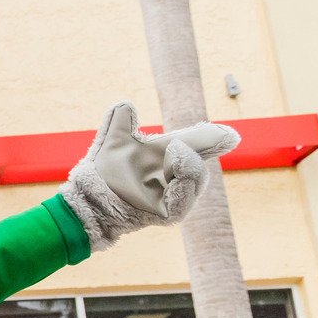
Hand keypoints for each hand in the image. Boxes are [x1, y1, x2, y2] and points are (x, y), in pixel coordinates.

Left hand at [61, 102, 238, 250]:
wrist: (88, 197)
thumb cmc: (104, 170)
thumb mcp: (111, 142)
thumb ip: (119, 122)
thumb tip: (125, 104)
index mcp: (166, 154)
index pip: (195, 142)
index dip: (212, 136)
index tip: (229, 133)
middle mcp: (174, 174)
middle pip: (199, 160)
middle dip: (209, 145)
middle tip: (215, 134)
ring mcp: (171, 194)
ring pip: (194, 181)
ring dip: (190, 165)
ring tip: (178, 149)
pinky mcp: (165, 213)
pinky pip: (182, 203)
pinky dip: (183, 190)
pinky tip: (178, 180)